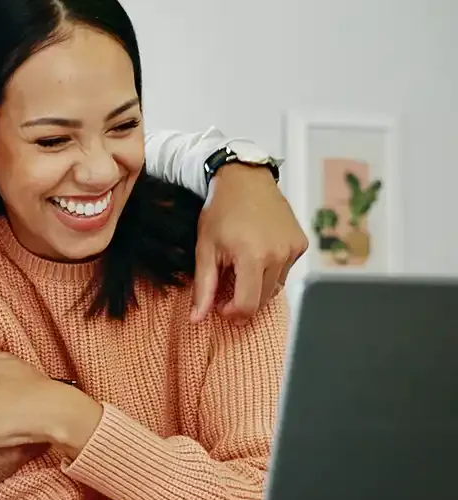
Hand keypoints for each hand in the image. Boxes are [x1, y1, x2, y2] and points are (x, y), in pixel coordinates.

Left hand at [194, 164, 306, 321]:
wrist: (245, 180)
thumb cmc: (221, 212)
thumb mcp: (205, 248)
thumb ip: (204, 287)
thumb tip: (196, 319)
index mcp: (253, 257)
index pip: (248, 305)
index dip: (233, 314)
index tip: (221, 308)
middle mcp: (279, 255)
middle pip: (263, 298)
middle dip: (244, 300)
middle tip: (227, 287)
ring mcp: (293, 249)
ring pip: (276, 286)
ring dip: (258, 284)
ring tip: (241, 265)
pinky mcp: (301, 243)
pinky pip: (287, 269)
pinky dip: (272, 269)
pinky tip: (258, 252)